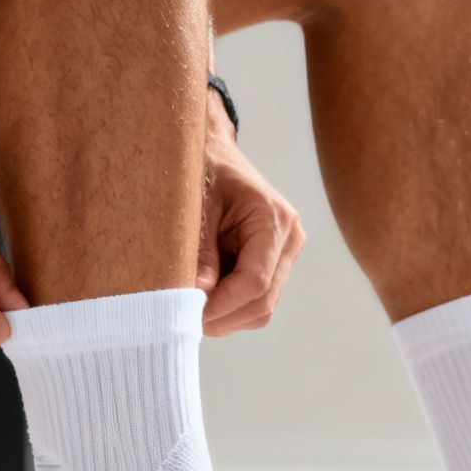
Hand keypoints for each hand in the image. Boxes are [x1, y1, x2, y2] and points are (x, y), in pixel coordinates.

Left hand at [197, 106, 302, 336]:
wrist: (214, 152)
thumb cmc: (204, 170)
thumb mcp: (196, 208)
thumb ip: (200, 252)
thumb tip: (199, 295)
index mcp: (274, 220)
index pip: (254, 282)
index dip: (222, 306)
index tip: (187, 315)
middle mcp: (289, 240)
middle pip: (262, 303)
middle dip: (223, 317)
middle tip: (182, 319)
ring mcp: (284, 254)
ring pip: (261, 308)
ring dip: (225, 316)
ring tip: (190, 304)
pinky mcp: (273, 263)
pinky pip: (255, 299)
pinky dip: (228, 306)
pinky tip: (204, 293)